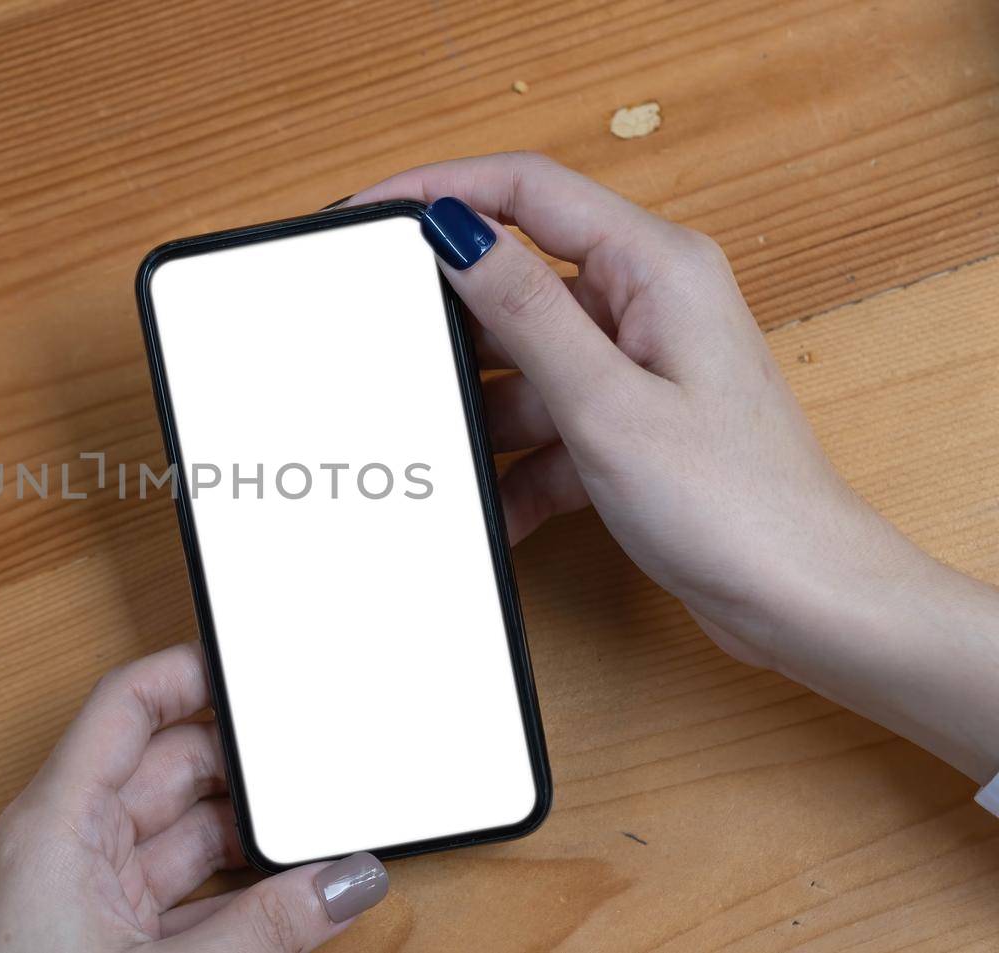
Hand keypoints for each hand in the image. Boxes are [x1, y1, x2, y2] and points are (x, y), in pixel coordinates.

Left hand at [0, 642, 388, 951]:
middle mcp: (68, 845)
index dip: (191, 671)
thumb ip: (267, 927)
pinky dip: (235, 894)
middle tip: (316, 771)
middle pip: (167, 767)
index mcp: (57, 821)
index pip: (126, 705)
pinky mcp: (108, 941)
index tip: (259, 666)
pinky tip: (286, 900)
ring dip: (247, 841)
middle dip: (243, 769)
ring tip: (318, 841)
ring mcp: (88, 895)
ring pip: (183, 835)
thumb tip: (347, 879)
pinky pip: (183, 892)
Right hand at [350, 153, 998, 783]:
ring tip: (451, 459)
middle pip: (517, 280)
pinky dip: (519, 467)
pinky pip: (548, 424)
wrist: (803, 600)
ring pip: (525, 365)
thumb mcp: (604, 403)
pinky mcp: (630, 422)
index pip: (528, 189)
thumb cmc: (736, 502)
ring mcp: (638, 364)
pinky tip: (500, 513)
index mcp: (655, 267)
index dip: (440, 188)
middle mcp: (648, 302)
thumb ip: (524, 311)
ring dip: (487, 417)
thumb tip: (455, 231)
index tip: (369, 213)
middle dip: (457, 328)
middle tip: (394, 356)